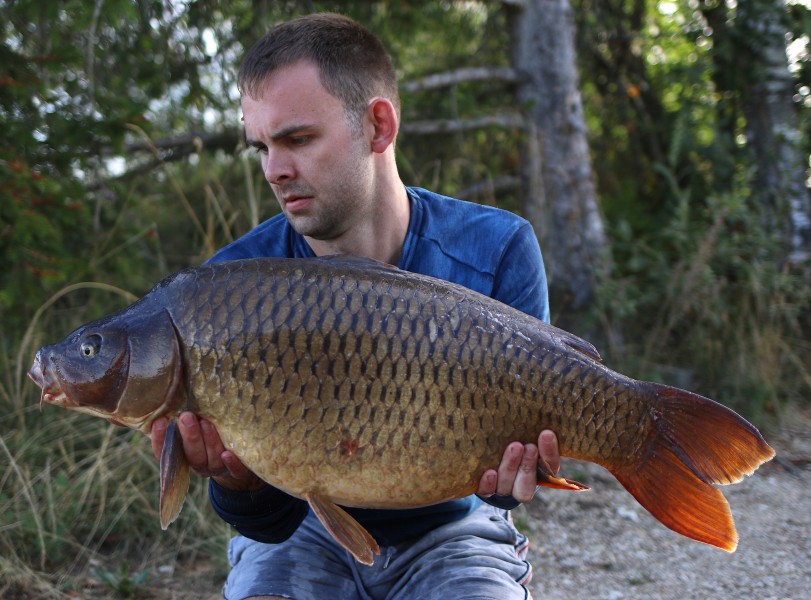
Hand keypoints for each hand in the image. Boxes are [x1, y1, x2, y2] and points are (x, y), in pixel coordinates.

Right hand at [150, 412, 265, 491]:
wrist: (237, 460)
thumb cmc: (209, 436)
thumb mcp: (195, 427)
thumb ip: (184, 418)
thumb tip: (172, 394)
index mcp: (184, 456)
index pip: (166, 452)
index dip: (160, 439)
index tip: (160, 421)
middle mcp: (200, 464)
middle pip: (192, 455)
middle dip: (189, 436)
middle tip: (186, 417)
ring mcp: (219, 469)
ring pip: (212, 459)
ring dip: (209, 441)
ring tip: (207, 422)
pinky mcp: (238, 472)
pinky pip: (235, 471)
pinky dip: (231, 463)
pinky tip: (228, 454)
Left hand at [476, 430, 559, 502]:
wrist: (483, 455)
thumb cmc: (508, 435)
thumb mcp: (523, 431)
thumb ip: (529, 424)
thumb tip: (536, 393)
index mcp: (538, 470)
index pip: (549, 466)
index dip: (549, 452)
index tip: (547, 434)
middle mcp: (522, 483)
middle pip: (529, 483)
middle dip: (528, 465)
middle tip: (527, 446)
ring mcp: (502, 488)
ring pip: (508, 487)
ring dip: (511, 468)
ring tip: (512, 448)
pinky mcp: (485, 490)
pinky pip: (487, 491)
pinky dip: (489, 483)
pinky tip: (490, 472)